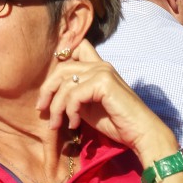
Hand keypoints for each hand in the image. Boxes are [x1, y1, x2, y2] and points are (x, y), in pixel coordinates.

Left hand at [36, 40, 178, 163]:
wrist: (141, 133)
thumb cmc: (117, 123)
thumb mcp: (89, 107)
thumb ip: (75, 96)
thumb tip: (51, 96)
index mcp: (99, 67)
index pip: (76, 48)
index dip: (60, 59)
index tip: (48, 87)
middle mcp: (101, 65)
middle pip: (62, 66)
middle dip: (47, 88)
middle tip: (41, 109)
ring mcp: (103, 71)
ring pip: (65, 82)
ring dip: (57, 106)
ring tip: (57, 124)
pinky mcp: (104, 82)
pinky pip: (74, 94)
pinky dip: (70, 110)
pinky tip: (74, 124)